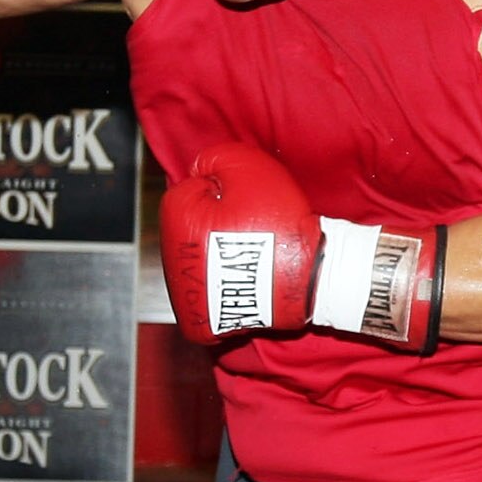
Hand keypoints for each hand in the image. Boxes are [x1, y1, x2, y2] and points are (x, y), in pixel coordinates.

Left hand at [159, 141, 442, 350]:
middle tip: (248, 230)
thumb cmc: (279, 225)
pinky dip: (217, 291)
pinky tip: (239, 283)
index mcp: (177, 220)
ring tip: (248, 257)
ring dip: (213, 257)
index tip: (243, 202)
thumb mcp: (251, 171)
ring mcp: (182, 296)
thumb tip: (198, 169)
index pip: (187, 191)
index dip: (218, 190)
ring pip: (195, 262)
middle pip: (188, 229)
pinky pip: (202, 299)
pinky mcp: (198, 321)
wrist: (310, 280)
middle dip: (212, 224)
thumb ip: (217, 159)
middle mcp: (171, 261)